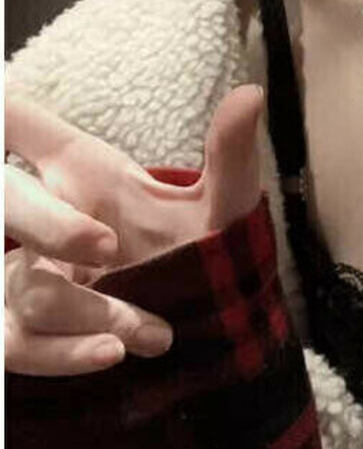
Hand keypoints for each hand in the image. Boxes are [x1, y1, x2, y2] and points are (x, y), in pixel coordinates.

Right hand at [4, 86, 263, 375]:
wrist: (208, 330)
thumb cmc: (203, 250)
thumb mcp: (222, 205)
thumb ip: (230, 155)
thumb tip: (251, 94)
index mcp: (78, 171)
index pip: (17, 123)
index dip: (3, 115)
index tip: (3, 111)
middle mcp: (39, 218)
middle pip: (7, 199)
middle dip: (49, 223)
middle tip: (107, 246)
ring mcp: (20, 278)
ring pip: (22, 288)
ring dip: (85, 310)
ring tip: (153, 332)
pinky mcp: (22, 333)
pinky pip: (15, 344)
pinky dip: (63, 354)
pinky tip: (111, 353)